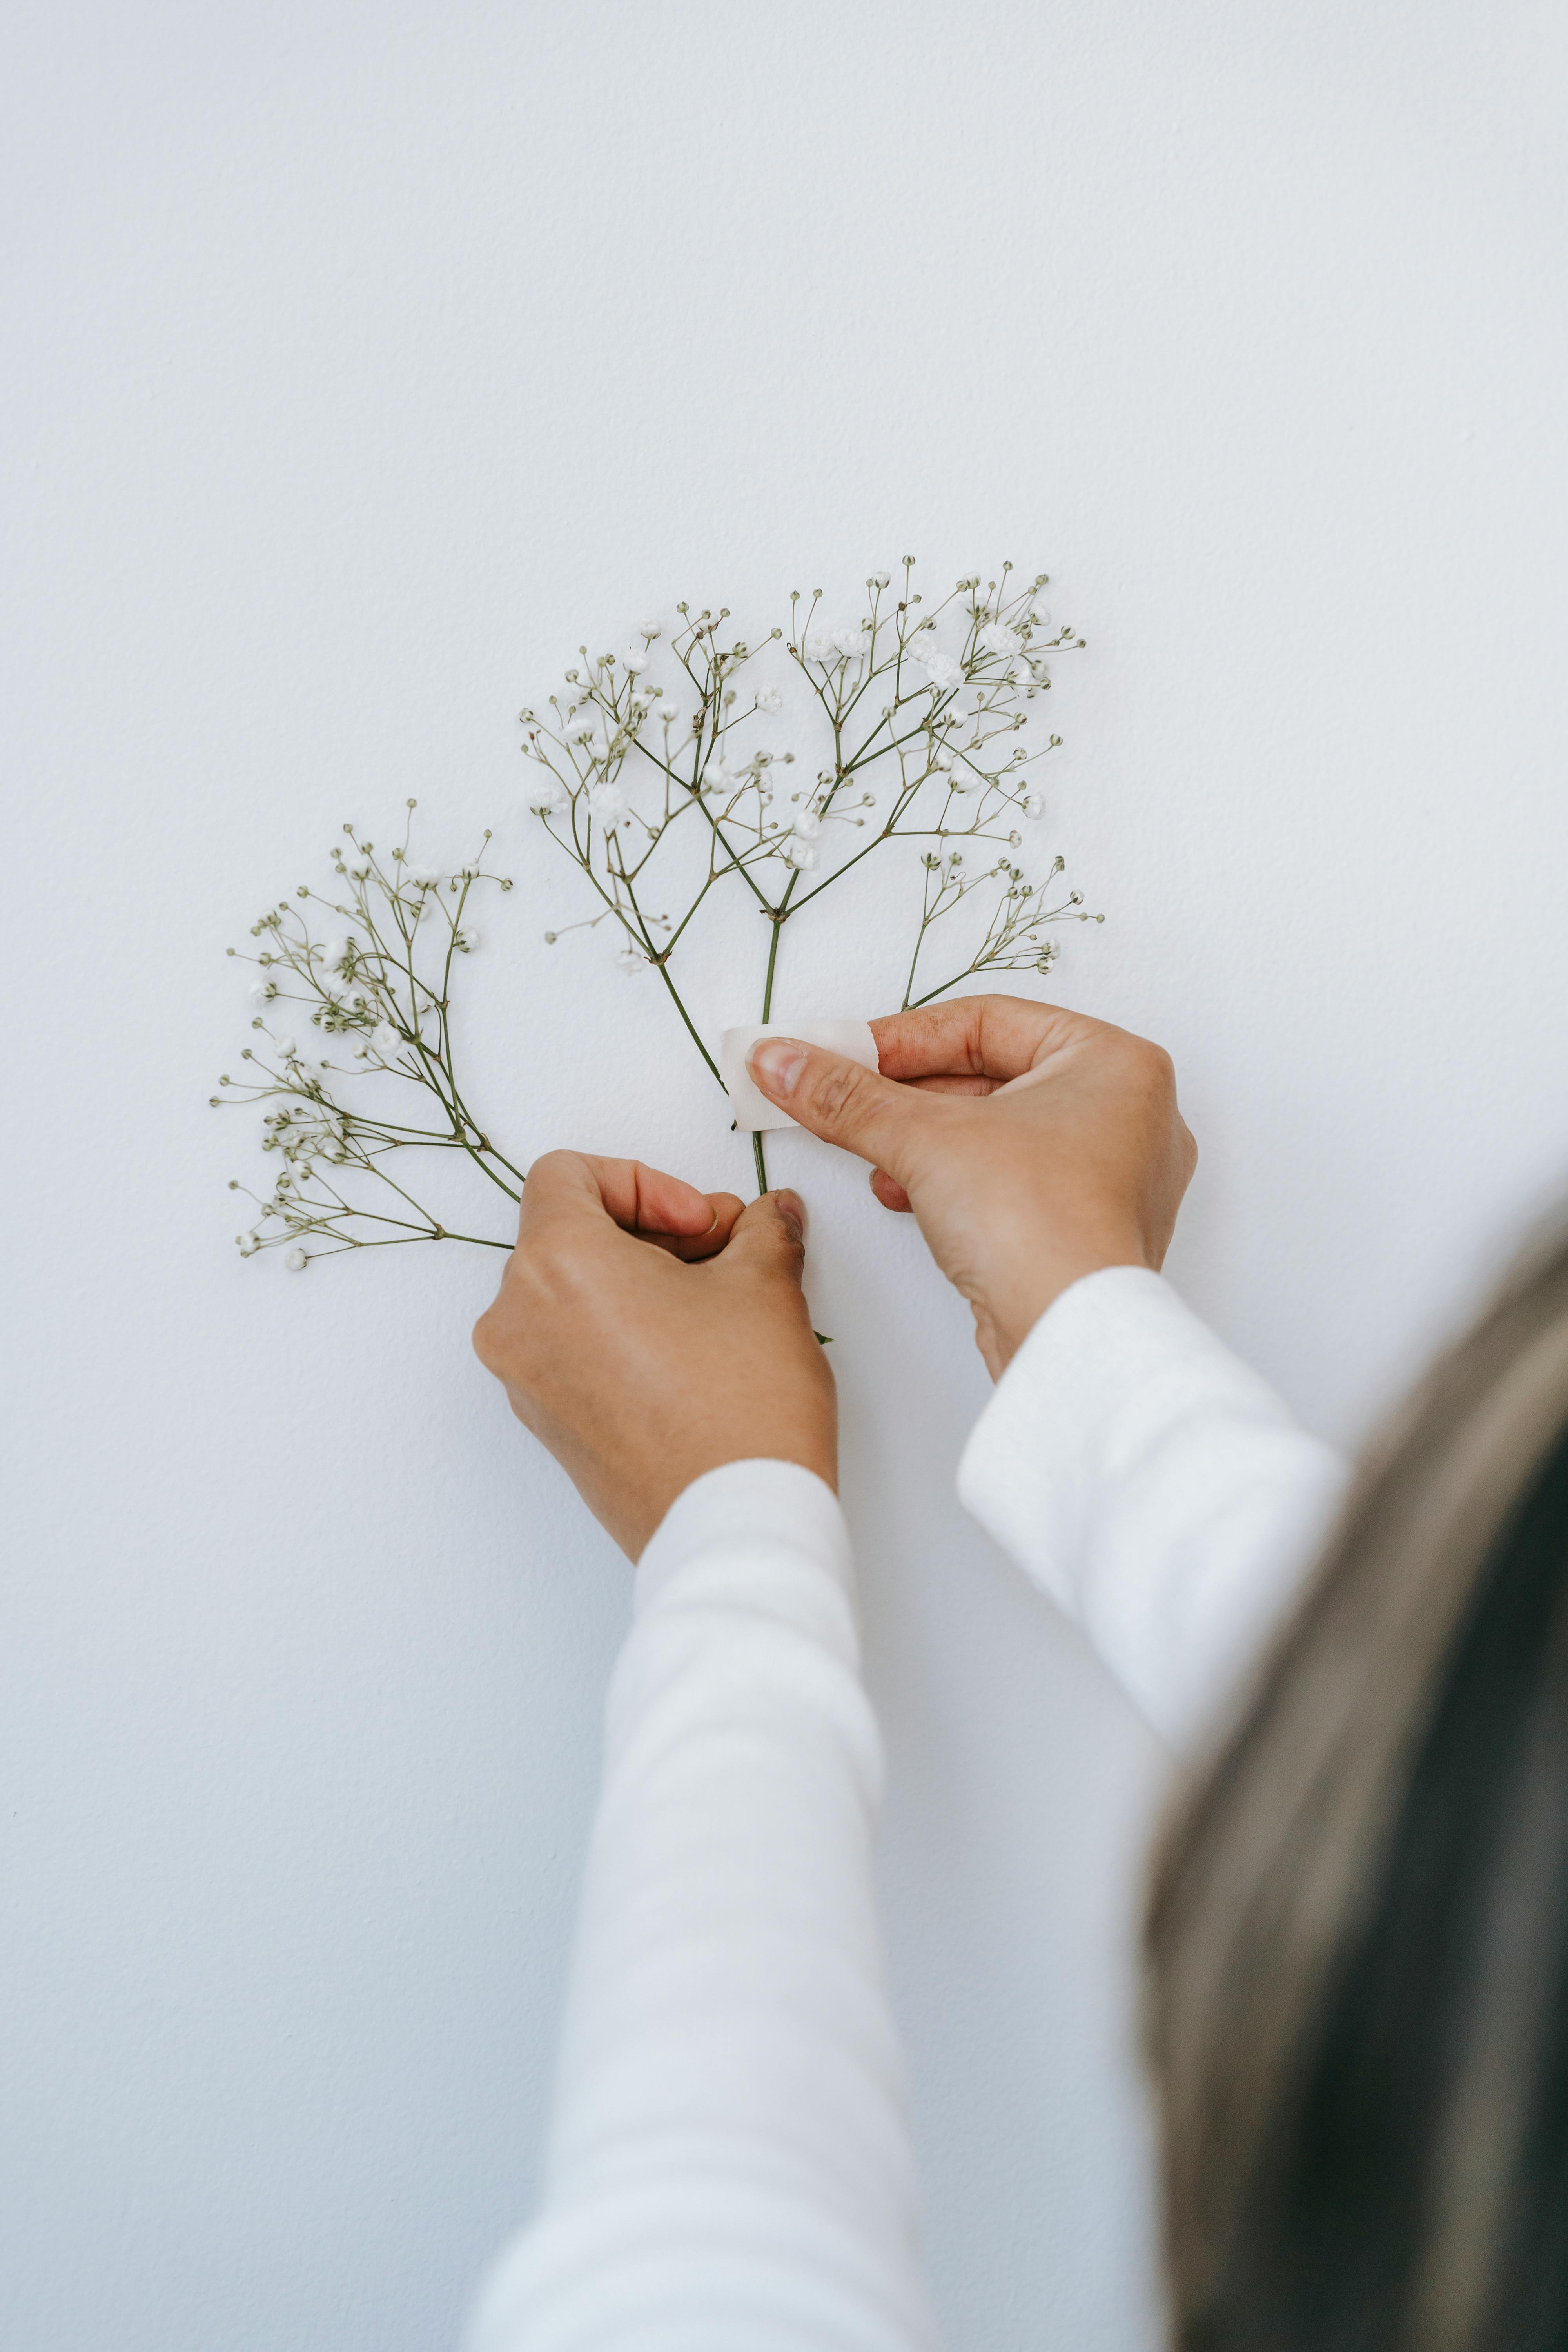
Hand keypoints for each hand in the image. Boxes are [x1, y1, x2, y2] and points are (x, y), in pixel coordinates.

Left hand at [473, 1152, 835, 1557]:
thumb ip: (762, 1231)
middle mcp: (517, 1321)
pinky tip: (693, 1353)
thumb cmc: (738, 1408)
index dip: (644, 1182)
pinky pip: (570, 1349)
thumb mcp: (764, 1286)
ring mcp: (525, 1381)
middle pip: (568, 1235)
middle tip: (724, 1254)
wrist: (732, 1524)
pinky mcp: (548, 1426)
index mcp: (554, 1264)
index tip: (701, 1222)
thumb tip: (769, 1218)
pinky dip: (621, 1332)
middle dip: (653, 1234)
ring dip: (639, 1283)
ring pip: (569, 1295)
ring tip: (716, 1306)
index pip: (566, 1175)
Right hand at [747, 995, 1195, 1377]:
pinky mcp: (1086, 1228)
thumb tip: (781, 1061)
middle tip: (841, 1096)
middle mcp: (1128, 1113)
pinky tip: (904, 1192)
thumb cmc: (1037, 1223)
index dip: (901, 1037)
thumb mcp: (923, 1138)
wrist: (1068, 1336)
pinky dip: (955, 1180)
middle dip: (907, 1093)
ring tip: (872, 1150)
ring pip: (998, 1131)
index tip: (840, 1052)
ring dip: (925, 1139)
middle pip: (991, 1074)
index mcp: (1114, 1062)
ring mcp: (1114, 1175)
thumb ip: (846, 1095)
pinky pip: (1011, 1180)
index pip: (987, 1022)